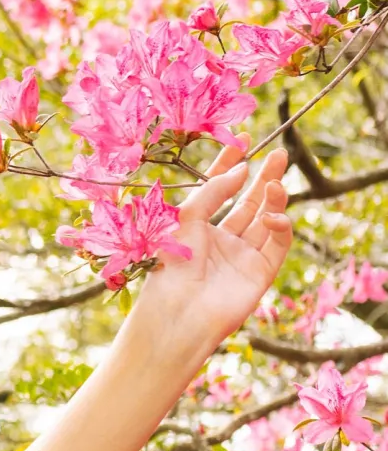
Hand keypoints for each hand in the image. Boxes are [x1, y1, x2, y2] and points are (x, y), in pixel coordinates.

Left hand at [130, 140, 293, 365]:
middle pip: (250, 202)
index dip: (232, 164)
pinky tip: (272, 215)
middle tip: (280, 153)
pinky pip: (278, 241)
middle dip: (265, 176)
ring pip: (268, 218)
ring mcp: (244, 256)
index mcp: (199, 228)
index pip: (221, 190)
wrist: (177, 311)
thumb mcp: (185, 217)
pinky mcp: (261, 272)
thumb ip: (214, 190)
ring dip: (274, 197)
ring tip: (275, 179)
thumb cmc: (171, 265)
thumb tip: (243, 168)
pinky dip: (280, 224)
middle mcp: (223, 241)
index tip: (245, 138)